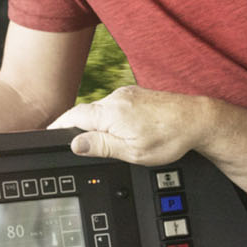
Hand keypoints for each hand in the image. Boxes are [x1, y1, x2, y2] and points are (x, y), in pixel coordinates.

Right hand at [52, 86, 205, 167]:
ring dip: (96, 124)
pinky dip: (110, 119)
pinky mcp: (136, 95)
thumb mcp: (132, 152)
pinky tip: (121, 131)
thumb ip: (101, 146)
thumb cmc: (169, 137)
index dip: (57, 127)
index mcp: (110, 112)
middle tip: (74, 146)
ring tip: (104, 143)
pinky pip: (113, 107)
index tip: (48, 135)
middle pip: (84, 113)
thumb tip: (75, 143)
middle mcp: (115, 98)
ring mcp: (126, 94)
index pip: (72, 117)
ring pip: (100, 110)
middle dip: (76, 128)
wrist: (198, 119)